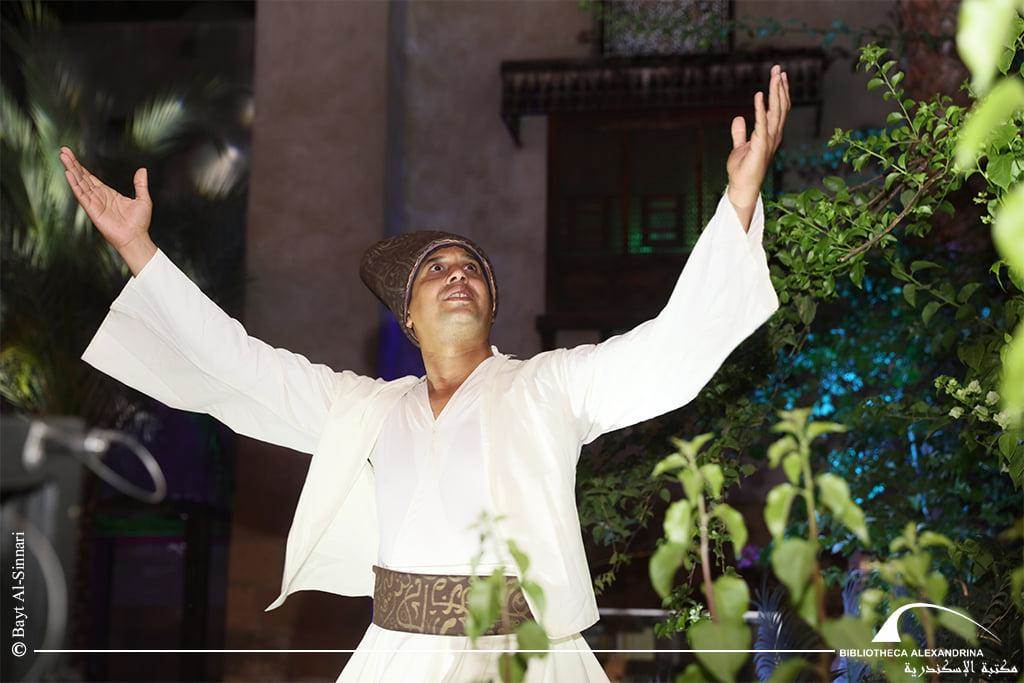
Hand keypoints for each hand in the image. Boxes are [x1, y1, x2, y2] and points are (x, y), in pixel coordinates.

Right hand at [59, 146, 152, 251]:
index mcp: (108, 193)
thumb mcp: (143, 199)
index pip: (90, 177)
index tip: (71, 155)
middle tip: (63, 151)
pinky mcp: (92, 210)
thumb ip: (140, 184)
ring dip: (71, 170)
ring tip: (63, 158)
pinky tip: (68, 174)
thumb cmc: (139, 223)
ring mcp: (94, 203)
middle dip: (72, 164)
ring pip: (80, 183)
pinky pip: (82, 195)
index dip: (81, 166)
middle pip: (82, 177)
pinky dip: (75, 185)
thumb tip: (142, 170)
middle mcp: (99, 197)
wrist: (136, 238)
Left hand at [726, 64, 790, 214]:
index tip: (779, 75)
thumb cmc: (742, 169)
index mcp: (770, 134)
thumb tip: (738, 117)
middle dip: (779, 86)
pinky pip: (761, 124)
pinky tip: (759, 95)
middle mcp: (773, 135)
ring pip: (775, 111)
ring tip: (775, 76)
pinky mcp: (759, 146)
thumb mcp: (739, 146)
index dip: (780, 92)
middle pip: (780, 106)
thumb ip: (740, 132)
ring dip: (775, 93)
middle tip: (778, 68)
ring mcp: (769, 140)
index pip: (779, 109)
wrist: (741, 187)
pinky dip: (760, 109)